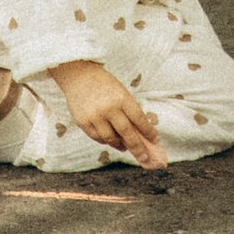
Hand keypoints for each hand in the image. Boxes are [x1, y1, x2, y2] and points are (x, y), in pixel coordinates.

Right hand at [49, 56, 165, 168]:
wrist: (78, 75)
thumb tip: (138, 133)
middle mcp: (109, 109)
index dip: (148, 131)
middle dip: (138, 148)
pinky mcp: (83, 122)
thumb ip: (128, 111)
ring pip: (111, 139)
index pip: (139, 119)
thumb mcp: (120, 92)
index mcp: (121, 98)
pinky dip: (105, 141)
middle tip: (145, 159)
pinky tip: (110, 140)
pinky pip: (97, 138)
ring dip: (120, 145)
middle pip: (127, 133)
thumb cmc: (103, 84)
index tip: (155, 141)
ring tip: (125, 147)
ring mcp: (95, 117)